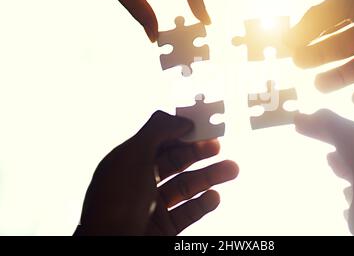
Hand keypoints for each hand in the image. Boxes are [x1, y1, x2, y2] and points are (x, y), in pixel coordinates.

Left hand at [74, 110, 238, 235]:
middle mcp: (139, 183)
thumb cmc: (116, 203)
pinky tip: (214, 197)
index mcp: (127, 163)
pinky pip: (187, 212)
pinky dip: (203, 204)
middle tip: (218, 146)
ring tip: (232, 169)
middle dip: (199, 153)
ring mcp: (152, 207)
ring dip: (210, 176)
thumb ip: (158, 130)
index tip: (202, 125)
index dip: (180, 131)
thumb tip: (181, 120)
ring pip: (186, 186)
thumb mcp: (134, 156)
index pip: (158, 140)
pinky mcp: (163, 228)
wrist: (111, 248)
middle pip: (175, 162)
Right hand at [288, 0, 353, 110]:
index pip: (333, 27)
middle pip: (342, 49)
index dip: (312, 37)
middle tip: (298, 64)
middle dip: (319, 57)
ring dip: (336, 80)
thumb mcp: (347, 1)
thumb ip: (316, 18)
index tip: (291, 48)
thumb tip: (288, 36)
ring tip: (317, 85)